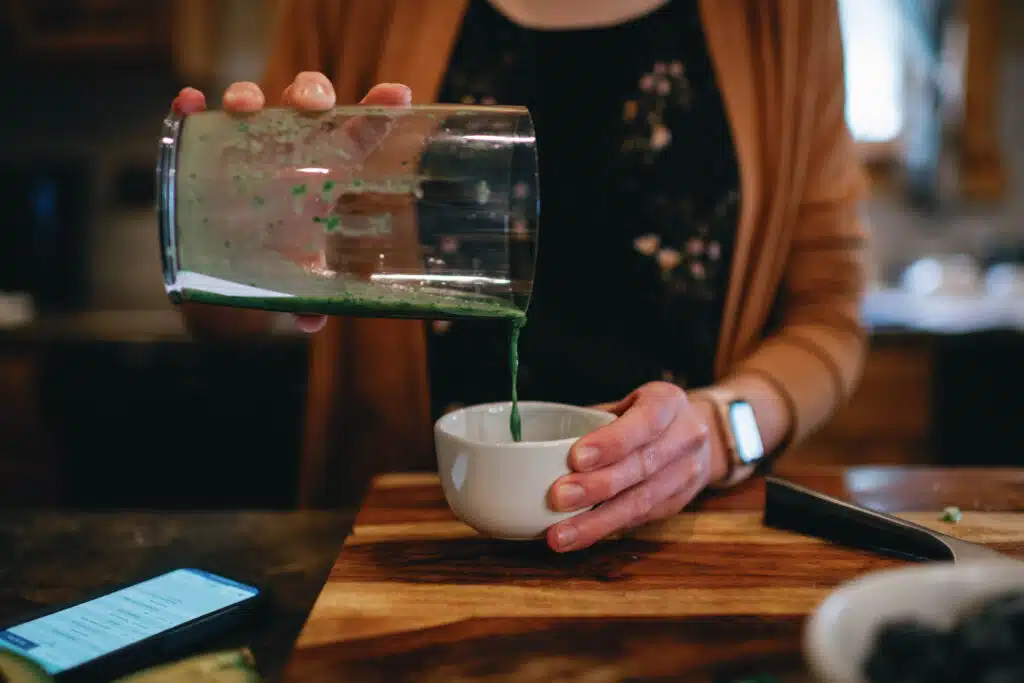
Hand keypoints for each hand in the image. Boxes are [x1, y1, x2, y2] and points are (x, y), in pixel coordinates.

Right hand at [170, 73, 412, 335]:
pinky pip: (198, 115)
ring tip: (244, 107)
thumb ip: (309, 292)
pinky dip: (191, 106)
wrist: (235, 251)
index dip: (380, 107)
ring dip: (248, 94)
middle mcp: (294, 143)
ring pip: (256, 99)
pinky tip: (189, 104)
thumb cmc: (282, 250)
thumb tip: (309, 322)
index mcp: (331, 165)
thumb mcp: (301, 272)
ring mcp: (252, 138)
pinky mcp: (209, 142)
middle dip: (310, 91)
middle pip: (307, 98)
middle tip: (310, 106)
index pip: (360, 127)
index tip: (397, 95)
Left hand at [545, 381, 728, 551]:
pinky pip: (638, 519)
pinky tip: (577, 537)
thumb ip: (593, 420)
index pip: (644, 422)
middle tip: (558, 497)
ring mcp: (685, 474)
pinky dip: (605, 529)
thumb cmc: (645, 416)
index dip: (611, 442)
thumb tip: (537, 446)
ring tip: (560, 535)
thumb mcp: (627, 403)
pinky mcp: (676, 503)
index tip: (575, 457)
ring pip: (640, 502)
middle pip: (641, 466)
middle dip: (597, 486)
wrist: (699, 435)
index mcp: (668, 402)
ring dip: (596, 522)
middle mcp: (685, 437)